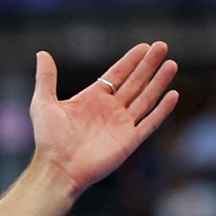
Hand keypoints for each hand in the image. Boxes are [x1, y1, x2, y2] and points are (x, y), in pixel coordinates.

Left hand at [30, 41, 178, 194]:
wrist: (57, 169)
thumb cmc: (48, 139)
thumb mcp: (43, 103)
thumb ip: (46, 78)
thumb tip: (42, 53)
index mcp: (92, 99)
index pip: (116, 75)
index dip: (130, 61)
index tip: (144, 46)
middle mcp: (109, 109)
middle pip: (134, 82)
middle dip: (148, 65)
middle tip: (162, 46)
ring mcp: (121, 125)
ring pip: (145, 98)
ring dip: (159, 82)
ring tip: (172, 64)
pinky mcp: (129, 141)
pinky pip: (149, 122)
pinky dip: (161, 110)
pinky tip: (173, 94)